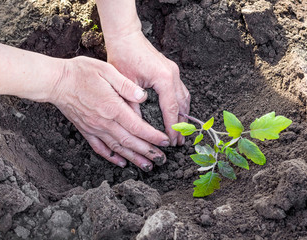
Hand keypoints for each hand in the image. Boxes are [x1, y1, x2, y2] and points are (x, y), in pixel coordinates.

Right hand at [49, 56, 169, 170]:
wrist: (55, 82)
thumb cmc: (81, 73)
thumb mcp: (106, 70)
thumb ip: (126, 85)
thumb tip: (143, 96)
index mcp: (112, 107)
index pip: (138, 127)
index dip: (153, 137)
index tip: (165, 142)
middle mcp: (104, 122)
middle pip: (130, 142)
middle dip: (148, 152)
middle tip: (162, 159)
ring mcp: (94, 128)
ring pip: (118, 148)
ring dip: (133, 158)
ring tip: (147, 166)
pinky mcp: (86, 130)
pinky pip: (100, 148)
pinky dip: (111, 157)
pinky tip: (120, 162)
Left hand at [105, 31, 190, 145]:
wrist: (125, 36)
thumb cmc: (122, 57)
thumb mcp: (124, 84)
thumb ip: (132, 105)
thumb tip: (137, 126)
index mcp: (164, 79)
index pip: (171, 109)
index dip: (173, 127)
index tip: (173, 141)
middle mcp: (173, 75)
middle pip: (182, 105)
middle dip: (181, 124)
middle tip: (180, 141)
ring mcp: (174, 71)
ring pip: (184, 97)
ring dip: (183, 114)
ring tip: (181, 130)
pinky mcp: (171, 69)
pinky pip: (180, 90)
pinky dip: (181, 104)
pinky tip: (178, 112)